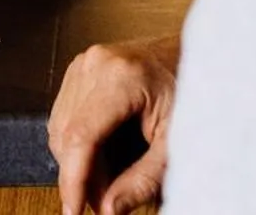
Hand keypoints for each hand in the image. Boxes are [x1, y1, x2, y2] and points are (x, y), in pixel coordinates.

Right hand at [48, 34, 180, 214]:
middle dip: (81, 175)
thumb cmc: (192, 91)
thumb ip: (143, 180)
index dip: (73, 179)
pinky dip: (79, 143)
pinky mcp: (80, 70)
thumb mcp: (175, 141)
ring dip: (78, 161)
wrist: (195, 55)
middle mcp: (96, 64)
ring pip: (60, 129)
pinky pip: (64, 116)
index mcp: (122, 75)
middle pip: (67, 135)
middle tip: (106, 201)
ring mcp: (84, 64)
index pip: (81, 135)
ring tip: (113, 174)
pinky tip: (105, 152)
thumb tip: (109, 210)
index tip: (74, 210)